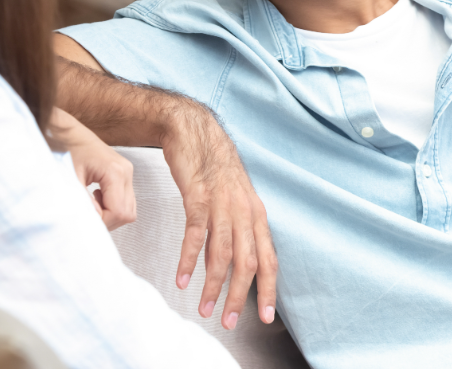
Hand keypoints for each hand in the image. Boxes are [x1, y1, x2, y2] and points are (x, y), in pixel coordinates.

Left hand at [47, 107, 136, 230]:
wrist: (64, 131)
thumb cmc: (64, 149)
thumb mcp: (69, 178)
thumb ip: (82, 202)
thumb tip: (92, 222)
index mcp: (115, 172)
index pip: (120, 212)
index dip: (103, 222)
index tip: (85, 219)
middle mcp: (126, 172)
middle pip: (128, 213)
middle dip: (107, 220)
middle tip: (88, 214)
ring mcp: (127, 172)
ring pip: (129, 209)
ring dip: (110, 214)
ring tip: (91, 203)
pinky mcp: (123, 174)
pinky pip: (125, 200)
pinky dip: (112, 206)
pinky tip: (96, 197)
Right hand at [159, 104, 277, 329]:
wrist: (193, 130)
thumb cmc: (213, 165)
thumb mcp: (234, 197)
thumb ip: (237, 228)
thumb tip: (233, 262)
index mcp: (256, 213)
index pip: (269, 258)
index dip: (269, 289)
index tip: (266, 316)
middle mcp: (244, 211)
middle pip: (247, 262)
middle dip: (239, 296)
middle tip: (229, 321)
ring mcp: (221, 204)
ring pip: (222, 254)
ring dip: (213, 285)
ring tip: (204, 308)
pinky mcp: (198, 197)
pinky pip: (195, 235)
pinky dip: (188, 259)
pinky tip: (182, 279)